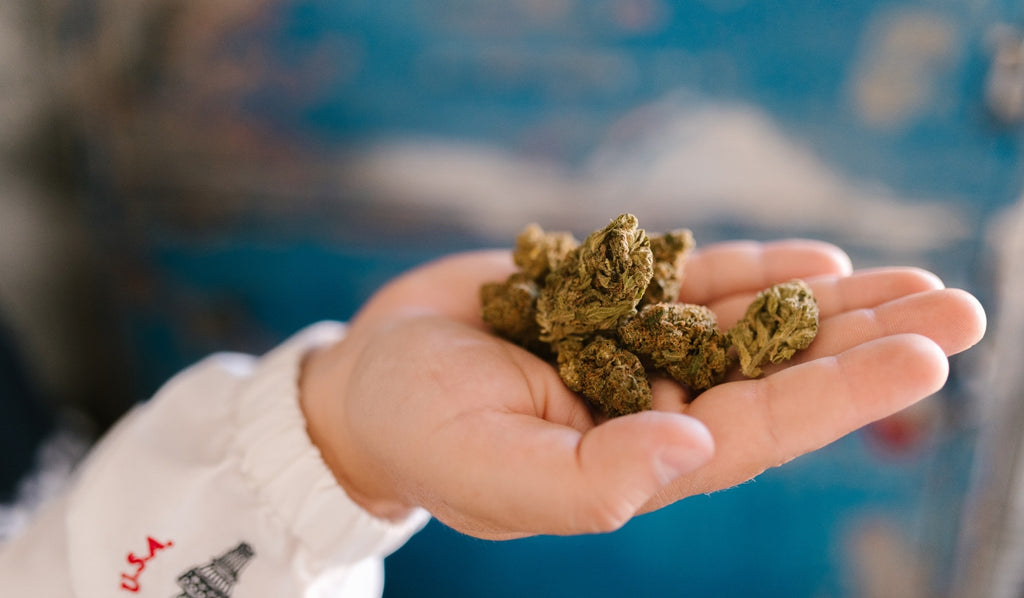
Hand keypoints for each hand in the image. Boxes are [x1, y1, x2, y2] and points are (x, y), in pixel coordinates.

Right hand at [299, 242, 984, 539]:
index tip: (923, 356)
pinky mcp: (614, 297)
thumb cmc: (420, 433)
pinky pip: (698, 280)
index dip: (840, 394)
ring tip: (917, 278)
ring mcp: (638, 348)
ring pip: (753, 321)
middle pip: (779, 372)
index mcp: (638, 460)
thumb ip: (589, 479)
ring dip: (832, 300)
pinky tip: (818, 256)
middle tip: (960, 308)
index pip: (759, 430)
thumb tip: (696, 449)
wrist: (370, 374)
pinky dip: (756, 266)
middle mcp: (653, 404)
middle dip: (866, 342)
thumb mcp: (490, 469)